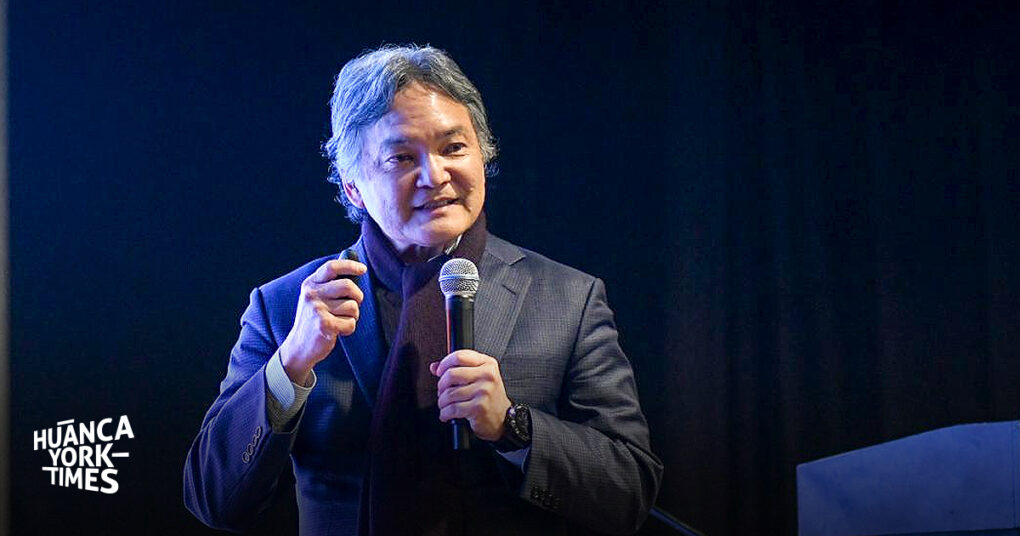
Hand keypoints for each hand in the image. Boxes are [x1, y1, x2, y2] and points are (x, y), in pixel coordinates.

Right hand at [279, 257, 365, 384]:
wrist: (299, 347)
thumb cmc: (313, 320)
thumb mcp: (315, 298)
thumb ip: (329, 284)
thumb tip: (355, 269)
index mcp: (310, 284)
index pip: (332, 267)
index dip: (350, 265)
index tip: (363, 269)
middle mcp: (312, 294)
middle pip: (348, 286)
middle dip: (357, 296)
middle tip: (354, 305)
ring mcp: (317, 309)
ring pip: (352, 306)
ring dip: (352, 316)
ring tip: (340, 321)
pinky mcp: (324, 325)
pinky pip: (351, 323)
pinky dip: (349, 329)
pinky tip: (338, 331)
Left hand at [429, 350, 510, 440]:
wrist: (503, 418)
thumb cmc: (489, 397)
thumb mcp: (478, 377)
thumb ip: (457, 368)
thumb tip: (434, 366)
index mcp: (487, 363)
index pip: (459, 356)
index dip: (444, 364)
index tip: (439, 372)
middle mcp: (487, 375)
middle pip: (451, 374)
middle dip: (441, 385)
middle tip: (442, 391)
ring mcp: (484, 391)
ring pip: (450, 393)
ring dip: (442, 402)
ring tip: (444, 405)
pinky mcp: (479, 407)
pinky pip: (453, 409)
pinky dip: (445, 413)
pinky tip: (446, 414)